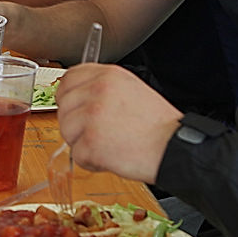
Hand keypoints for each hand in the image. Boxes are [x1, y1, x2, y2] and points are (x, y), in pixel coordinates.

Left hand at [56, 63, 182, 183]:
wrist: (174, 148)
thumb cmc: (158, 124)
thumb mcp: (132, 89)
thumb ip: (103, 88)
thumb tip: (77, 96)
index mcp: (108, 75)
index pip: (69, 78)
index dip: (68, 95)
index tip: (74, 106)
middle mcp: (97, 91)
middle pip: (63, 106)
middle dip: (75, 123)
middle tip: (98, 132)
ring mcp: (92, 116)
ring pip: (66, 130)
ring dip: (82, 142)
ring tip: (109, 145)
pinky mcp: (91, 142)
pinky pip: (76, 154)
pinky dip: (91, 161)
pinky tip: (112, 157)